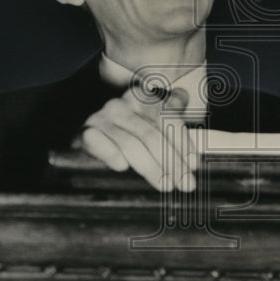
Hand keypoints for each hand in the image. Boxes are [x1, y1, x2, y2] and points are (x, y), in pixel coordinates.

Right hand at [75, 86, 198, 191]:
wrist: (87, 131)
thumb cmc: (126, 130)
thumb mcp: (149, 116)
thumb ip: (169, 109)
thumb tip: (183, 96)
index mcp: (141, 98)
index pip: (167, 119)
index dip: (183, 143)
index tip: (194, 165)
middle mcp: (121, 105)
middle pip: (152, 134)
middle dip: (172, 162)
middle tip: (185, 183)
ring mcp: (102, 118)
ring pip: (131, 144)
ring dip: (151, 167)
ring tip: (166, 185)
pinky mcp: (85, 132)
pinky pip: (98, 143)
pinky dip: (110, 154)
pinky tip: (122, 167)